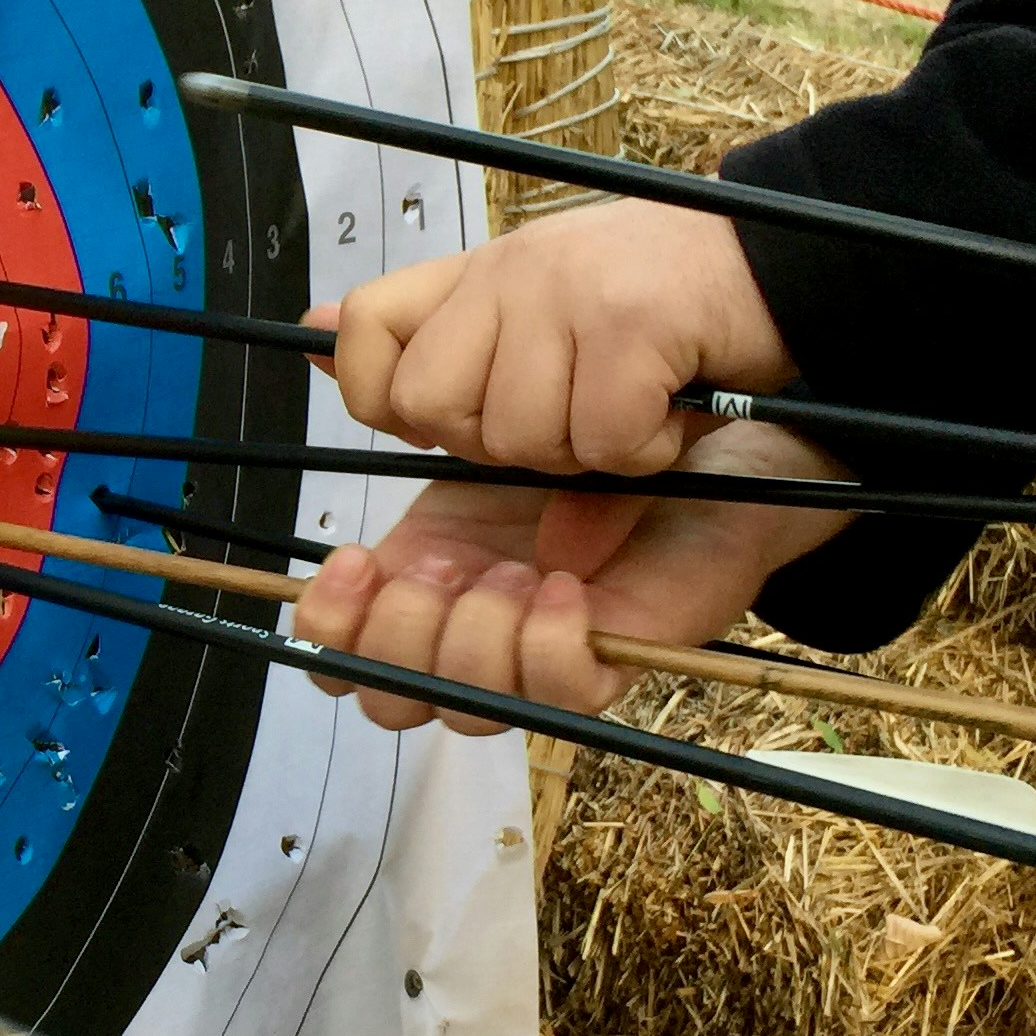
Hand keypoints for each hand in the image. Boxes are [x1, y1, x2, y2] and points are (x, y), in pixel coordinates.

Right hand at [287, 422, 857, 728]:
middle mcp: (472, 622)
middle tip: (444, 569)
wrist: (722, 427)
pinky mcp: (610, 662)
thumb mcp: (494, 375)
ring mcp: (538, 651)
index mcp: (425, 567)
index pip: (339, 643)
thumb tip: (313, 329)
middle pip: (383, 696)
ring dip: (471, 637)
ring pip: (460, 707)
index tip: (357, 558)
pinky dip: (544, 643)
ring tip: (513, 571)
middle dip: (398, 637)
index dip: (330, 621)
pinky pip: (550, 690)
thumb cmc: (607, 401)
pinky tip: (564, 586)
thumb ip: (404, 366)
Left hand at [315, 199, 794, 473]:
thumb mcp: (529, 310)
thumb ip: (431, 325)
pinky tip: (673, 413)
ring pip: (519, 437)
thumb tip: (308, 327)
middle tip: (573, 410)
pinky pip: (601, 442)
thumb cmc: (653, 310)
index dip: (389, 397)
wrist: (780, 270)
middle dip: (500, 443)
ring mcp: (566, 292)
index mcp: (474, 272)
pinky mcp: (631, 323)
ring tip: (634, 404)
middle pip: (433, 408)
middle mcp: (507, 272)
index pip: (363, 333)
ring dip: (587, 452)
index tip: (460, 414)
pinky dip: (646, 451)